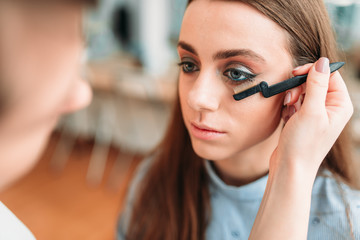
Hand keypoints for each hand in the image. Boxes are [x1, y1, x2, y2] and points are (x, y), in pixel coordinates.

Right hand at [271, 57, 352, 177]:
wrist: (290, 168)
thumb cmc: (303, 145)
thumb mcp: (311, 112)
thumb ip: (317, 85)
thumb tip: (322, 61)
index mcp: (340, 105)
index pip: (329, 75)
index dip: (312, 71)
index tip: (295, 74)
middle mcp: (330, 109)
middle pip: (315, 82)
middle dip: (299, 87)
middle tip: (290, 98)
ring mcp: (317, 114)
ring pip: (303, 92)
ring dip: (292, 97)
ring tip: (288, 109)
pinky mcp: (304, 120)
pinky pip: (296, 103)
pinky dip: (289, 106)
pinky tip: (287, 116)